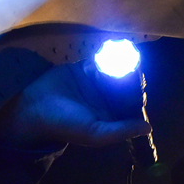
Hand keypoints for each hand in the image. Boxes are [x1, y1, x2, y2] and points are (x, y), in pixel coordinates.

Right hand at [0, 61, 151, 148]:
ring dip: (122, 64)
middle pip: (126, 86)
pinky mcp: (84, 69)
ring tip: (129, 55)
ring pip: (115, 71)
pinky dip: (108, 55)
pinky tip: (115, 49)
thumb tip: (148, 128)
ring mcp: (95, 83)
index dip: (139, 96)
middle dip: (132, 77)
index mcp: (111, 116)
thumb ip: (121, 131)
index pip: (132, 105)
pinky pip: (100, 61)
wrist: (35, 109)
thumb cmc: (66, 125)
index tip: (141, 85)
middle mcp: (106, 99)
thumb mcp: (96, 134)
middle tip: (135, 67)